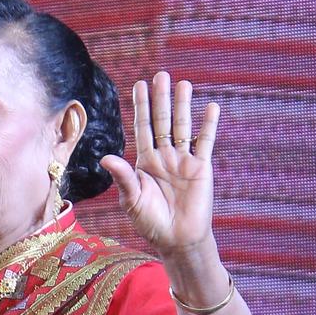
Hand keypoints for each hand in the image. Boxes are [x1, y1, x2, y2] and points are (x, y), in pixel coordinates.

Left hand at [101, 72, 218, 260]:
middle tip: (160, 75)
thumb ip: (122, 177)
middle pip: (162, 121)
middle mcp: (164, 156)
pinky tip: (210, 107)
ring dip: (183, 106)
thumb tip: (105, 158)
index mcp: (144, 161)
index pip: (142, 127)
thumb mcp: (132, 199)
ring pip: (183, 127)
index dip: (141, 107)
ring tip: (183, 84)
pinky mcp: (201, 168)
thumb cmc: (150, 221)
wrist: (176, 239)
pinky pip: (205, 142)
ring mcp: (183, 160)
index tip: (138, 85)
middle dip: (161, 99)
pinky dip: (208, 125)